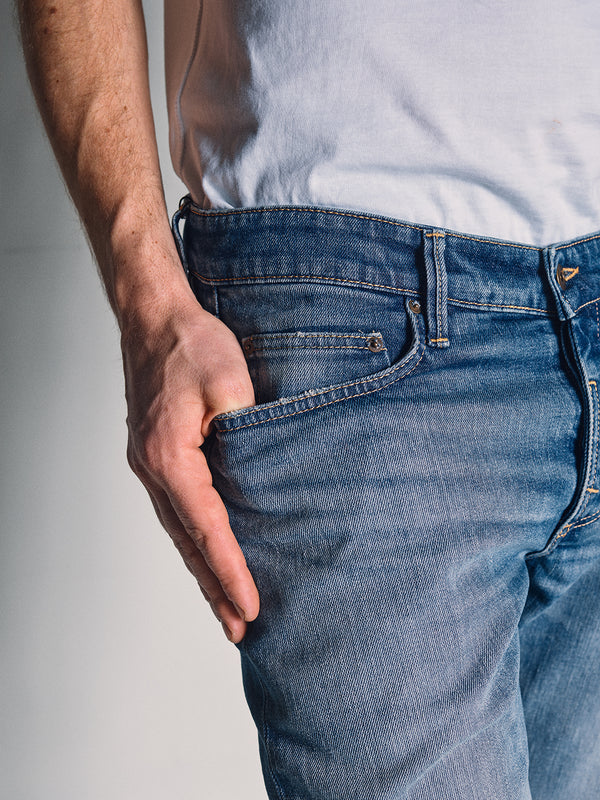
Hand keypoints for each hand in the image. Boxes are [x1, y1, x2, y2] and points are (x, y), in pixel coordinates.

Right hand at [121, 291, 259, 642]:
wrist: (156, 319)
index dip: (230, 571)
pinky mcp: (157, 455)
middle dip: (213, 588)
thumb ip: (246, 433)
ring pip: (179, 531)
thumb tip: (261, 475)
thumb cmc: (190, 345)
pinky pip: (177, 510)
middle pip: (187, 543)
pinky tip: (207, 552)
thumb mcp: (230, 383)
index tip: (250, 606)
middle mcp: (153, 469)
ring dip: (202, 569)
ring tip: (225, 606)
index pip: (207, 529)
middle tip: (238, 628)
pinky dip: (194, 540)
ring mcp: (150, 464)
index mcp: (170, 458)